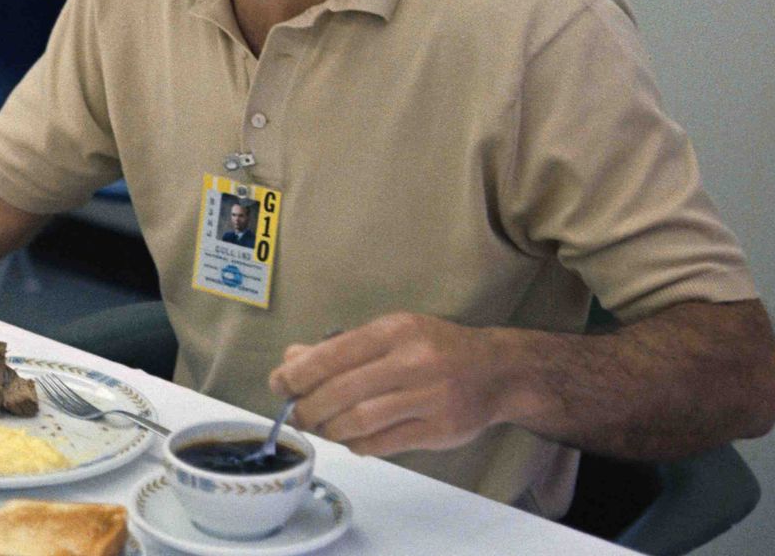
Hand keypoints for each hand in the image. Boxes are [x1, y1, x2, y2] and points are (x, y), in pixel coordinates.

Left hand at [269, 312, 508, 456]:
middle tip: (297, 414)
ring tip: (323, 427)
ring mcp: (429, 397)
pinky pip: (383, 443)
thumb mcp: (391, 333)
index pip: (336, 353)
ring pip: (360, 421)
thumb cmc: (435, 347)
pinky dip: (358, 444)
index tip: (279, 384)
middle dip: (310, 407)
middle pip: (343, 391)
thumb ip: (343, 347)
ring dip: (331, 429)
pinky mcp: (439, 430)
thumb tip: (293, 358)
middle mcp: (413, 360)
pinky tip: (352, 438)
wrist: (495, 370)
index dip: (300, 373)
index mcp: (397, 330)